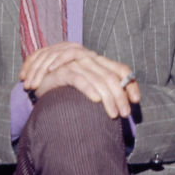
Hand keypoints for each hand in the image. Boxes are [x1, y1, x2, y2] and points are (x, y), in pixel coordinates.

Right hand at [20, 42, 139, 118]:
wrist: (39, 80)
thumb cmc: (66, 86)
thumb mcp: (88, 85)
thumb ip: (104, 90)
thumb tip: (125, 102)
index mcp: (98, 62)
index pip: (121, 69)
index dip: (131, 84)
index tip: (136, 101)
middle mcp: (89, 60)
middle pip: (112, 77)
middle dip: (120, 97)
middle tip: (125, 114)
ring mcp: (76, 64)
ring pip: (99, 80)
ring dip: (108, 99)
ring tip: (113, 115)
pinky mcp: (62, 71)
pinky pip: (79, 79)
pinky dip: (89, 90)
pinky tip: (96, 101)